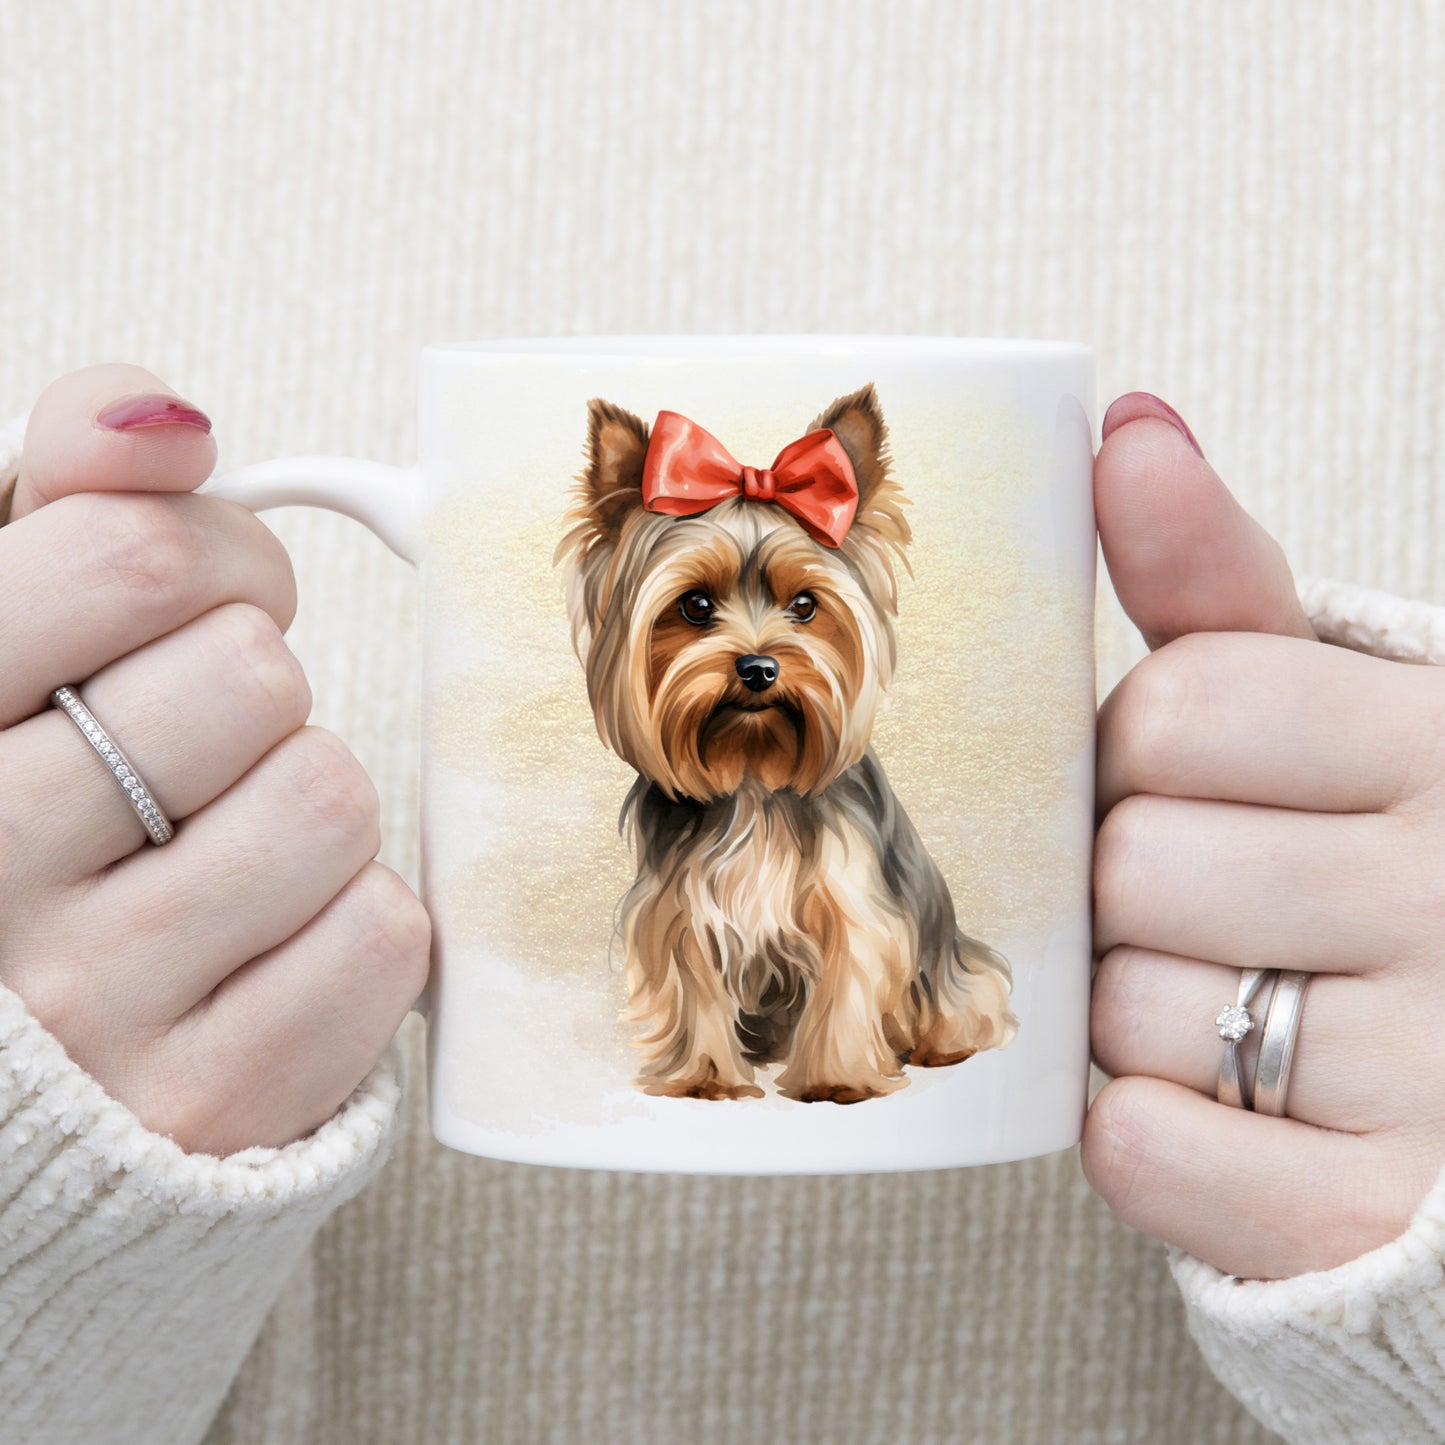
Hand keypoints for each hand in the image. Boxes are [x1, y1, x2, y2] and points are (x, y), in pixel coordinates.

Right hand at [0, 363, 428, 1155]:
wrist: (34, 1071)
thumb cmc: (33, 816)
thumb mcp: (7, 644)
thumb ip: (69, 502)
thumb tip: (167, 418)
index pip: (130, 559)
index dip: (213, 555)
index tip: (201, 598)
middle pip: (250, 674)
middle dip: (253, 687)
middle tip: (201, 742)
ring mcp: (95, 1008)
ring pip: (328, 797)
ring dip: (303, 803)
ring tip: (221, 848)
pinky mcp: (213, 1102)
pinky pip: (382, 934)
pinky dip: (351, 922)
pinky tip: (263, 943)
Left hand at [1081, 392, 1444, 1280]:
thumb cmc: (1362, 853)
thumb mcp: (1325, 699)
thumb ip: (1216, 578)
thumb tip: (1127, 427)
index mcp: (1437, 741)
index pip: (1181, 705)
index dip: (1143, 748)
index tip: (1185, 773)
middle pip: (1134, 862)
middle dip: (1131, 882)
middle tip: (1204, 901)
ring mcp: (1432, 1069)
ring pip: (1130, 1011)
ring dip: (1135, 1010)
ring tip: (1224, 1000)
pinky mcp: (1366, 1213)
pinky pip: (1147, 1150)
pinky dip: (1144, 1133)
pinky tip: (1205, 1105)